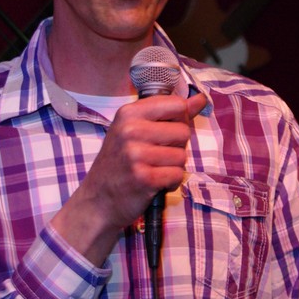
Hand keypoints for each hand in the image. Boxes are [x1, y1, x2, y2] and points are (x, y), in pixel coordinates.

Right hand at [50, 92, 207, 265]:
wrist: (98, 200)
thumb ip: (169, 113)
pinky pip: (178, 174)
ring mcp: (136, 154)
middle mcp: (131, 130)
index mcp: (129, 113)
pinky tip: (155, 182)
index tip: (166, 130)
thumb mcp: (135, 129)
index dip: (180, 119)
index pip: (177, 104)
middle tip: (156, 155)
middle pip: (183, 131)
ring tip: (154, 169)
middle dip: (177, 146)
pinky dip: (171, 182)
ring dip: (173, 166)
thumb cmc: (120, 162)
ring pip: (182, 155)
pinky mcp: (144, 178)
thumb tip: (201, 99)